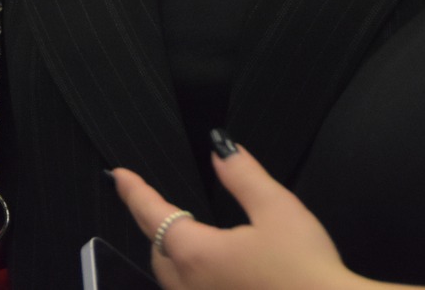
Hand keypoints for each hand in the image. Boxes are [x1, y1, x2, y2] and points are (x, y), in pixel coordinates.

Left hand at [111, 139, 361, 289]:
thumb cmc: (306, 269)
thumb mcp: (277, 208)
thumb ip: (242, 175)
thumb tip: (219, 148)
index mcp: (196, 254)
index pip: (152, 216)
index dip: (134, 192)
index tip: (119, 175)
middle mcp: (190, 286)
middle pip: (157, 251)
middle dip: (153, 224)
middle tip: (153, 200)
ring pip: (171, 278)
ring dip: (170, 253)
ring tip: (179, 233)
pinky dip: (189, 277)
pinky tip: (210, 272)